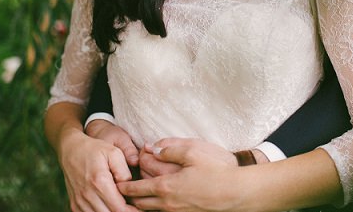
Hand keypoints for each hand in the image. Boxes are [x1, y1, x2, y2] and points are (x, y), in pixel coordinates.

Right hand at [57, 127, 138, 211]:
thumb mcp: (114, 153)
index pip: (119, 209)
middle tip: (133, 207)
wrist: (71, 150)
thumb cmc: (94, 150)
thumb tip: (130, 188)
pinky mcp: (74, 205)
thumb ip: (124, 172)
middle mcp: (87, 195)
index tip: (140, 207)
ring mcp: (79, 202)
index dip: (132, 211)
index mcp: (100, 182)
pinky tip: (109, 206)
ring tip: (122, 206)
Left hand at [119, 138, 240, 211]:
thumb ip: (170, 149)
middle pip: (140, 204)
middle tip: (122, 192)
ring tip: (135, 200)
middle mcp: (168, 204)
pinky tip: (158, 205)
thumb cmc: (216, 171)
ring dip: (141, 206)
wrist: (236, 193)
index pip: (137, 189)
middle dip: (129, 199)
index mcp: (166, 186)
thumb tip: (153, 148)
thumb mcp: (193, 152)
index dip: (124, 187)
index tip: (116, 184)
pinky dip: (156, 210)